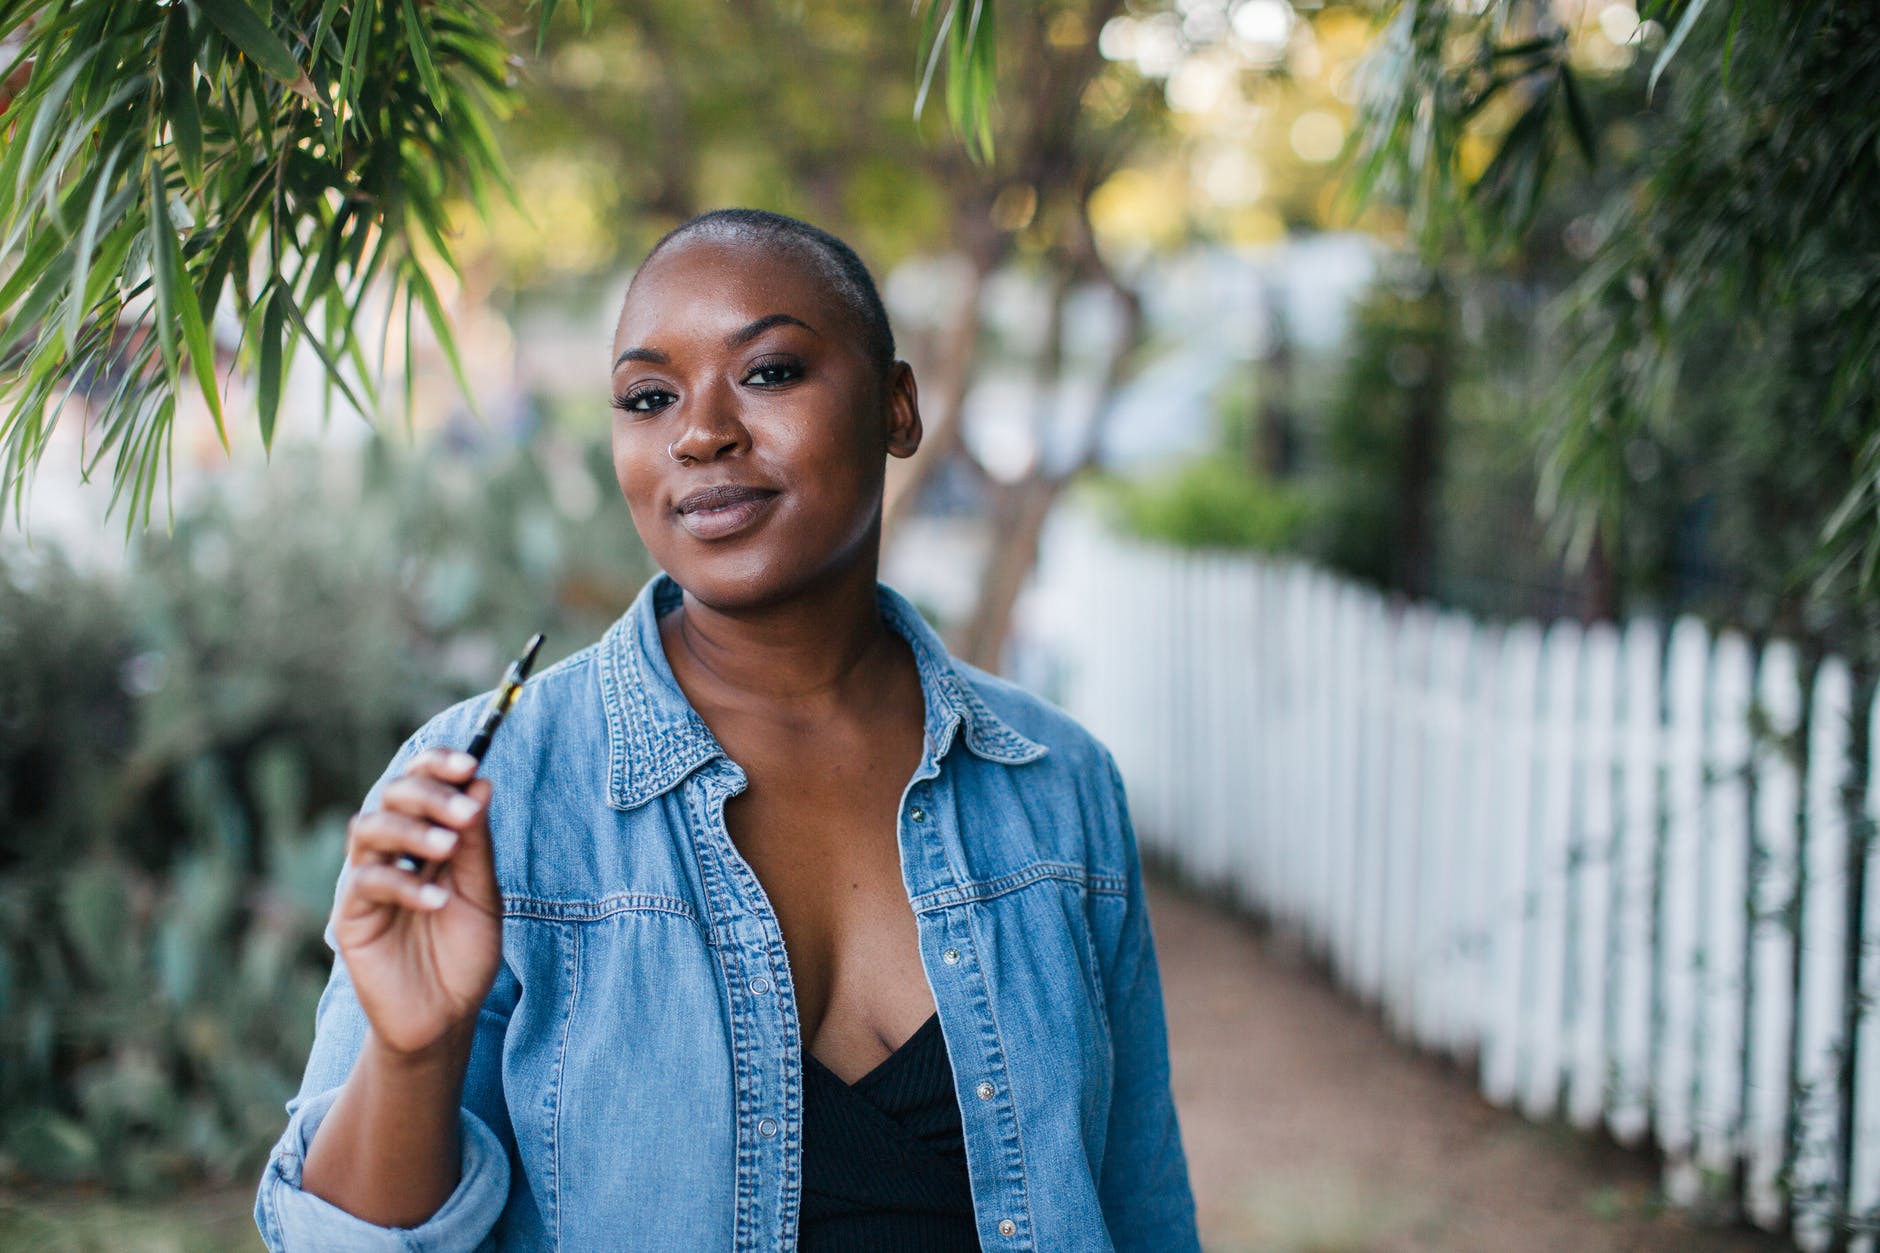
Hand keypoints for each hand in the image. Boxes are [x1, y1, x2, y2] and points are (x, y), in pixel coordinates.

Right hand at [333, 748, 502, 1058]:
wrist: (445, 1016)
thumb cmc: (464, 953)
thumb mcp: (482, 895)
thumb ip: (478, 843)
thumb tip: (480, 782)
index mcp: (425, 838)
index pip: (420, 782)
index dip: (438, 764)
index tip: (470, 763)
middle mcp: (391, 851)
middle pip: (391, 796)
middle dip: (428, 793)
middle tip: (464, 811)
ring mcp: (367, 880)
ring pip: (369, 829)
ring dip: (411, 831)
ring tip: (449, 847)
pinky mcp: (350, 916)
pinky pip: (366, 883)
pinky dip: (403, 884)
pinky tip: (437, 900)